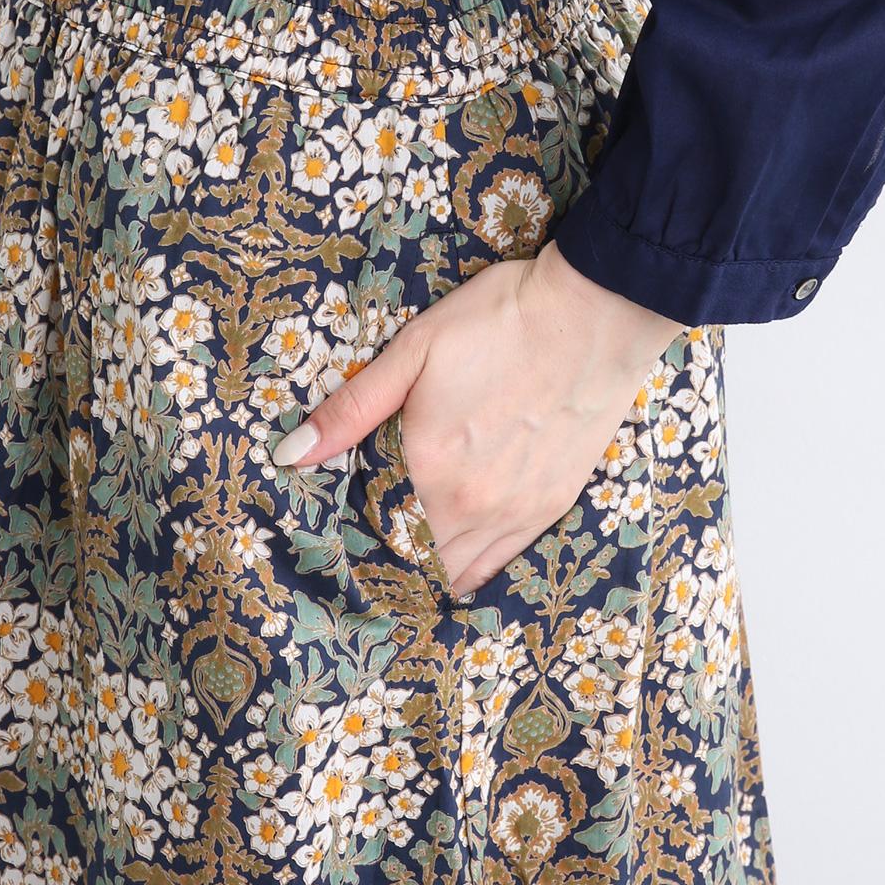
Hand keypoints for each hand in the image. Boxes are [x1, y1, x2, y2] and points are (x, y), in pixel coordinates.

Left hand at [270, 241, 686, 597]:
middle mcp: (472, 504)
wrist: (595, 313)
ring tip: (400, 562)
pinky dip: (470, 571)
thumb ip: (351, 410)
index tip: (331, 541)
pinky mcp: (551, 506)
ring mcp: (516, 511)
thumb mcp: (412, 352)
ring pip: (456, 570)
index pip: (373, 529)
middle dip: (383, 558)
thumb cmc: (499, 322)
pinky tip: (452, 566)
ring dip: (425, 570)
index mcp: (428, 468)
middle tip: (361, 553)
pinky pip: (500, 564)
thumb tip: (290, 455)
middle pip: (412, 557)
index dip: (349, 539)